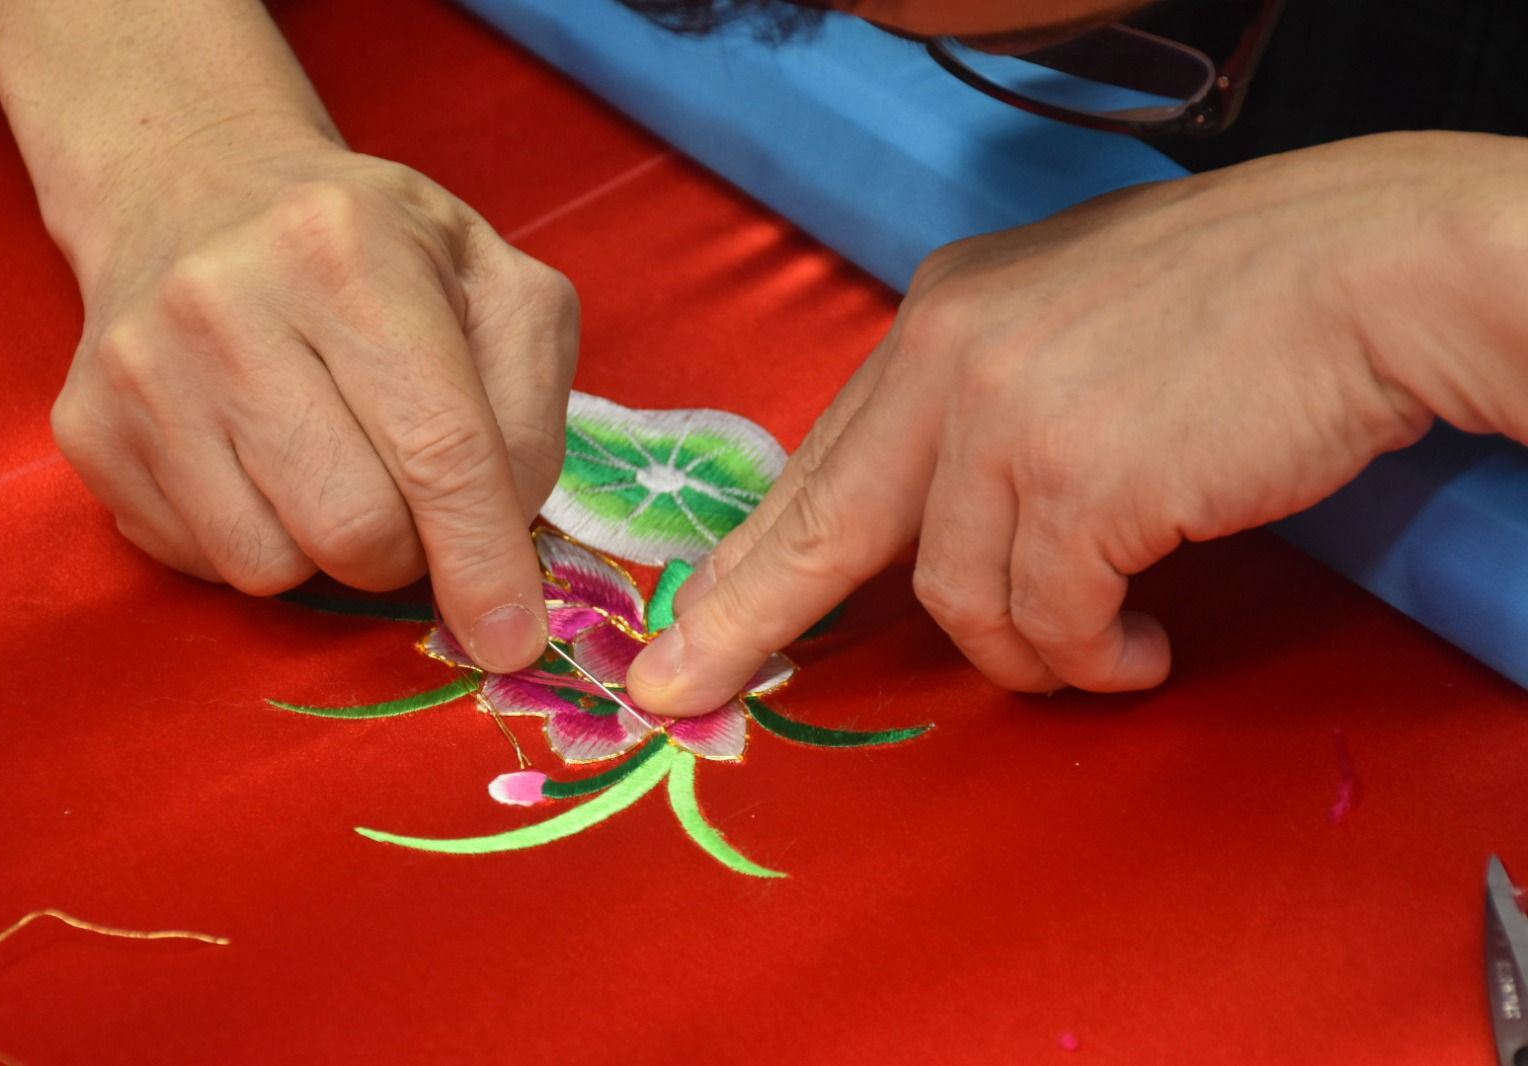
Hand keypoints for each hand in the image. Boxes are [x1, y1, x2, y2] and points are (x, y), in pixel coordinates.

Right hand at [52, 132, 576, 671]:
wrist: (199, 188)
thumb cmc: (377, 251)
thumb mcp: (495, 283)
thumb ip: (530, 407)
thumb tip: (502, 553)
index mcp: (350, 250)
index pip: (439, 449)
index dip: (483, 560)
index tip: (513, 641)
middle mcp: (226, 302)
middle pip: (356, 530)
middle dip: (410, 549)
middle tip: (409, 492)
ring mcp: (142, 370)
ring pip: (271, 567)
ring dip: (328, 552)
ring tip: (331, 464)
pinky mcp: (88, 428)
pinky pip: (204, 563)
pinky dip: (257, 540)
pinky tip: (260, 463)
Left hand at [626, 132, 1527, 712]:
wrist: (1365, 271)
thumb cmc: (1233, 303)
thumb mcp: (1065, 322)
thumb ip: (980, 403)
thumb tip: (933, 513)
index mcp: (937, 318)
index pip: (822, 458)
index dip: (756, 551)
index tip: (694, 616)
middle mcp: (951, 361)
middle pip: (822, 527)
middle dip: (743, 619)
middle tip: (677, 688)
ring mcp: (1010, 421)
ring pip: (957, 598)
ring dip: (1024, 652)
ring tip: (1095, 654)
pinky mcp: (1082, 482)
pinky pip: (1051, 623)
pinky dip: (1091, 659)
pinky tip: (1139, 651)